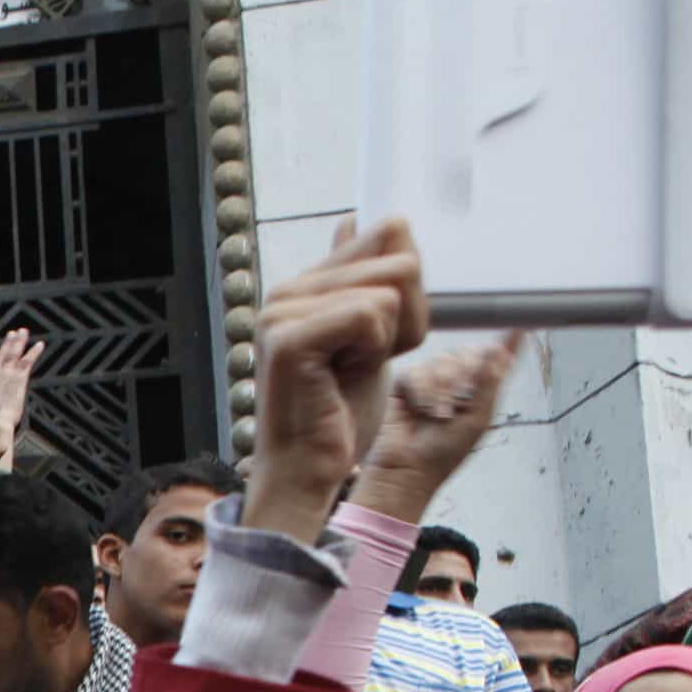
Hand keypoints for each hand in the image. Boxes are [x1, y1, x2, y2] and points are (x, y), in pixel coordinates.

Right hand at [0, 328, 42, 464]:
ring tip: (24, 332)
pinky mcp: (19, 378)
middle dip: (8, 341)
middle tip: (13, 333)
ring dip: (20, 341)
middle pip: (2, 353)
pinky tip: (40, 345)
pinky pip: (28, 361)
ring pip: (14, 352)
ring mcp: (6, 374)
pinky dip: (34, 352)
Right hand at [245, 217, 427, 542]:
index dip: (409, 291)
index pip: (390, 234)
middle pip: (399, 259)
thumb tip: (356, 221)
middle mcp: (286, 289)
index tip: (376, 340)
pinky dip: (374, 351)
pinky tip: (341, 377)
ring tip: (350, 370)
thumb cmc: (336, 413)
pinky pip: (370, 313)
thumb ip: (362, 279)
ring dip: (389, 339)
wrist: (307, 470)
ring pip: (389, 289)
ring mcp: (282, 311)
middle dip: (406, 318)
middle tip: (364, 362)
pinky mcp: (288, 337)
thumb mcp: (367, 335)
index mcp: (304, 284)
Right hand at [350, 330, 526, 527]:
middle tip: (456, 404)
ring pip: (441, 361)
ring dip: (440, 389)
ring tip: (437, 416)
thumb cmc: (444, 453)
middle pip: (467, 353)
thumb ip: (489, 381)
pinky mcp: (407, 385)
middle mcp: (458, 381)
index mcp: (481, 389)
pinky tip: (419, 410)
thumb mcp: (478, 417)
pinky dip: (420, 391)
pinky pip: (417, 371)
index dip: (509, 342)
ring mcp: (432, 381)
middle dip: (463, 376)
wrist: (408, 468)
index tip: (522, 326)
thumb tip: (499, 348)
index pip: (497, 358)